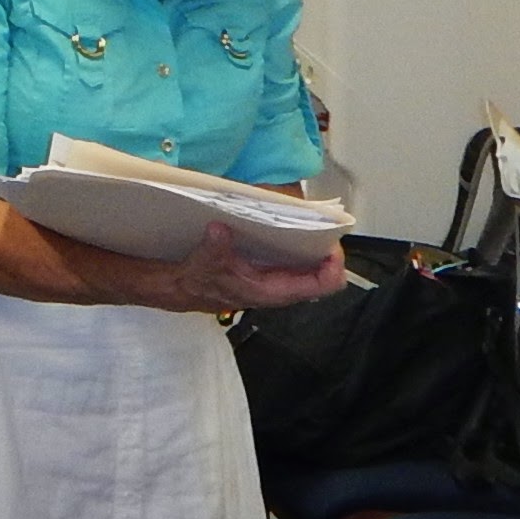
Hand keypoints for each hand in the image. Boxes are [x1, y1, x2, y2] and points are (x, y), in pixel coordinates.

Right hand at [169, 222, 346, 311]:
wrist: (185, 288)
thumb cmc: (199, 280)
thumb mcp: (205, 262)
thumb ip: (215, 248)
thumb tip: (219, 229)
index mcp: (273, 291)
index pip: (320, 286)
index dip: (334, 267)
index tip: (334, 244)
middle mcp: (282, 290)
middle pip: (325, 278)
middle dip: (330, 254)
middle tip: (329, 228)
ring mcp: (280, 283)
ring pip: (315, 272)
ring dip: (320, 251)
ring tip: (320, 226)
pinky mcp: (274, 275)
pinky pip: (302, 265)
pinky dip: (306, 250)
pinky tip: (301, 231)